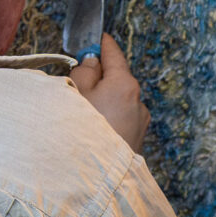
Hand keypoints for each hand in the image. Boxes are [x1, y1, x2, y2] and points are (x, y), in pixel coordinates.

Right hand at [71, 33, 147, 152]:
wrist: (97, 179)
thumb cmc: (82, 131)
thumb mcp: (74, 92)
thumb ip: (84, 71)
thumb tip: (92, 63)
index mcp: (125, 84)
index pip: (113, 53)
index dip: (100, 43)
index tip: (93, 37)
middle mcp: (139, 101)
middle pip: (116, 78)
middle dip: (98, 77)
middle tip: (75, 83)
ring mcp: (140, 123)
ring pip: (118, 100)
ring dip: (103, 99)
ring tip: (81, 113)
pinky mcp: (137, 140)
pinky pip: (121, 119)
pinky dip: (108, 117)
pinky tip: (92, 129)